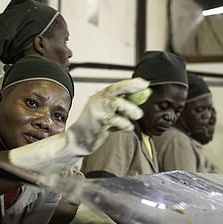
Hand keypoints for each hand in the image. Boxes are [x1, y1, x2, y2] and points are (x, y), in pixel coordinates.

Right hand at [7, 78, 148, 172]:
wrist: (78, 140)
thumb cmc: (95, 127)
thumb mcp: (109, 113)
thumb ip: (123, 105)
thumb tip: (142, 97)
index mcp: (100, 96)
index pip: (117, 86)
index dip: (132, 83)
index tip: (145, 83)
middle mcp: (98, 100)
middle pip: (116, 89)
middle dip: (131, 86)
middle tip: (145, 87)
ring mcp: (98, 110)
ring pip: (117, 103)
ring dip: (130, 109)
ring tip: (138, 115)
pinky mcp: (99, 121)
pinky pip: (116, 120)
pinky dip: (125, 124)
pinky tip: (127, 127)